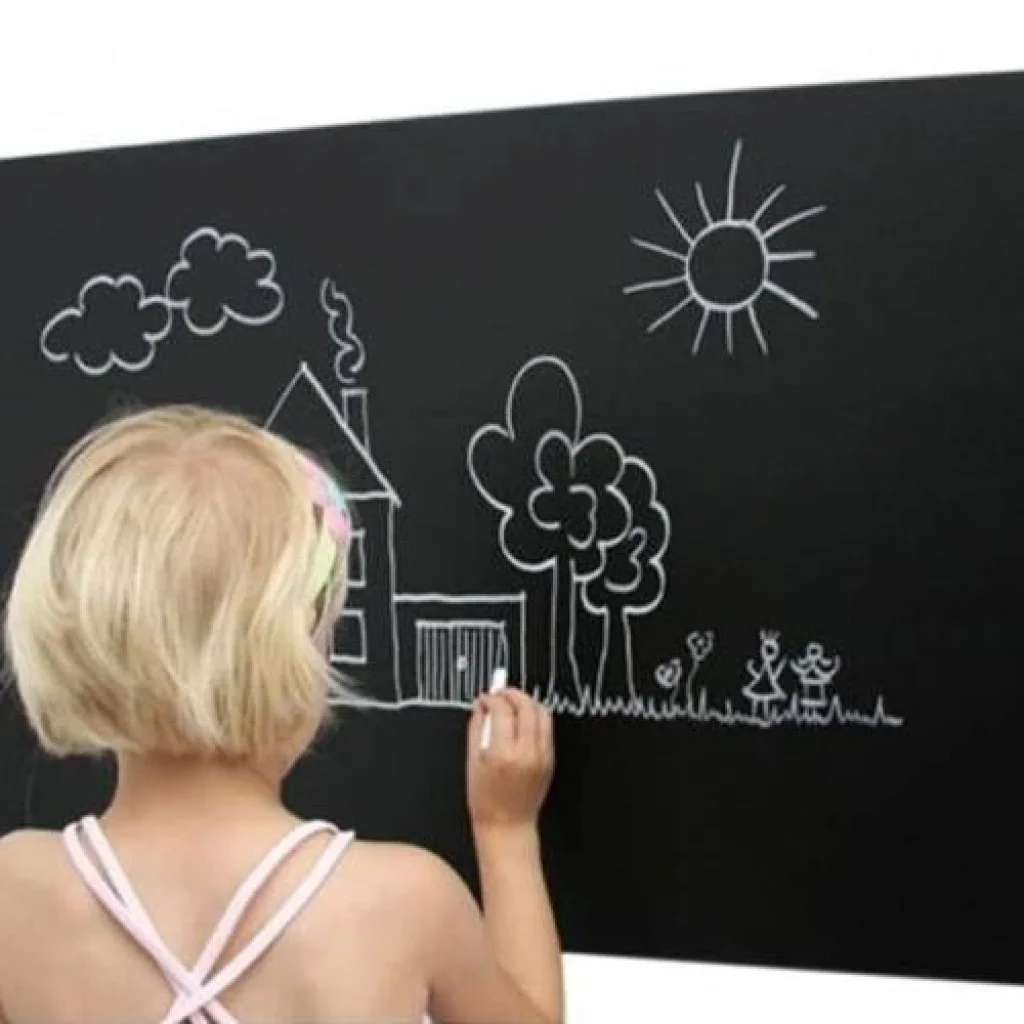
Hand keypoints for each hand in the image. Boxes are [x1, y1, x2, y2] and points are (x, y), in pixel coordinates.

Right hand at [466, 688, 554, 836]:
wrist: (507, 825)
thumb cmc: (485, 800)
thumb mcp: (472, 762)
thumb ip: (477, 729)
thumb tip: (481, 706)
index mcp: (503, 754)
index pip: (502, 711)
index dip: (492, 699)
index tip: (485, 698)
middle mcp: (527, 753)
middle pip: (526, 707)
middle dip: (512, 694)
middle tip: (500, 694)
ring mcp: (542, 756)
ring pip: (542, 714)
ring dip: (527, 703)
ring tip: (513, 704)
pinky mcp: (550, 760)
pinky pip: (546, 729)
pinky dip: (535, 718)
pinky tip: (522, 720)